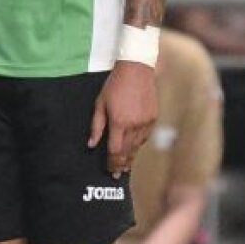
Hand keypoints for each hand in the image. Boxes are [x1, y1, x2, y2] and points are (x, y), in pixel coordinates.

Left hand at [90, 60, 155, 176]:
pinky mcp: (153, 117)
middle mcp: (134, 125)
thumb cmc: (114, 85)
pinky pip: (145, 136)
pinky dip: (139, 144)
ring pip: (138, 146)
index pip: (115, 150)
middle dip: (122, 164)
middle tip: (117, 174)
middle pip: (128, 151)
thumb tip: (91, 144)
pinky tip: (135, 148)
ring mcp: (146, 122)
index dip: (112, 163)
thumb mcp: (100, 104)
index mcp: (119, 122)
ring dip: (131, 156)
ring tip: (126, 165)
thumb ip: (96, 126)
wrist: (137, 69)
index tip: (110, 172)